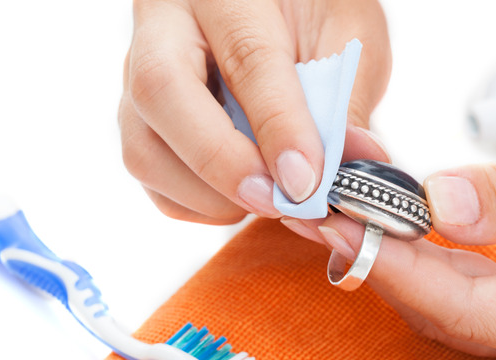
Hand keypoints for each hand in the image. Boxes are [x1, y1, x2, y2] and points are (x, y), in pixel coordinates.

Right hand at [119, 0, 390, 224]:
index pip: (247, 59)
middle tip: (277, 202)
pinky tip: (243, 198)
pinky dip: (196, 204)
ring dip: (208, 194)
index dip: (278, 127)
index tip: (306, 181)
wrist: (280, 10)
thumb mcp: (348, 33)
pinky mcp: (140, 116)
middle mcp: (166, 22)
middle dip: (222, 163)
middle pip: (161, 92)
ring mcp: (139, 71)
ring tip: (270, 200)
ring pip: (142, 145)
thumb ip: (348, 97)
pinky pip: (150, 174)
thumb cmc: (313, 11)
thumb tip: (356, 162)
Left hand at [318, 109, 495, 359]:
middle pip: (451, 313)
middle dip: (385, 259)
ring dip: (403, 257)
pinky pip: (475, 292)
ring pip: (456, 305)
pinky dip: (434, 258)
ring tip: (352, 212)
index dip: (395, 267)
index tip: (341, 226)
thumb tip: (434, 205)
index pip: (465, 308)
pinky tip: (401, 226)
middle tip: (330, 210)